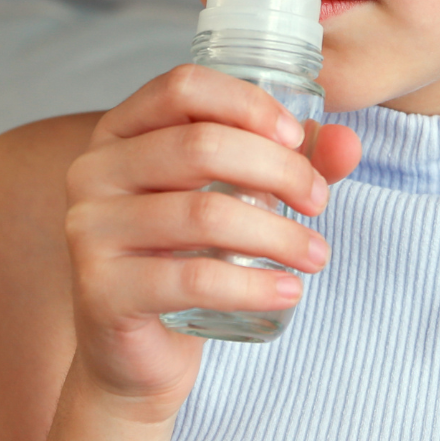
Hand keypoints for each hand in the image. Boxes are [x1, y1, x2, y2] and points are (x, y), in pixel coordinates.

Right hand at [63, 64, 360, 424]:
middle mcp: (94, 171)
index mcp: (120, 132)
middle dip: (277, 169)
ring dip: (277, 232)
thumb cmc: (185, 259)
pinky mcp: (102, 290)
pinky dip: (253, 285)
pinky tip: (289, 290)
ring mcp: (90, 230)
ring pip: (202, 213)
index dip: (247, 103)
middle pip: (199, 145)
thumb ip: (289, 165)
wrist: (135, 353)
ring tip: (316, 253)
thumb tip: (349, 142)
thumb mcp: (235, 200)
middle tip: (319, 201)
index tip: (296, 137)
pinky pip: (191, 279)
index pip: (182, 87)